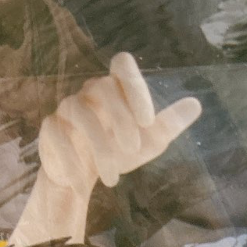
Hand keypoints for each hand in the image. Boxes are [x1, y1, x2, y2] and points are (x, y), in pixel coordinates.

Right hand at [38, 53, 200, 197]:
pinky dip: (71, 161)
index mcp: (116, 88)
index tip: (147, 120)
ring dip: (99, 147)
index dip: (134, 85)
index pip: (122, 63)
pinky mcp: (50, 129)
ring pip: (79, 112)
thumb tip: (196, 104)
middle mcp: (89, 93)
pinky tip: (83, 183)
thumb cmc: (119, 152)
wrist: (84, 177)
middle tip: (134, 150)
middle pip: (102, 87)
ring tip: (113, 179)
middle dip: (120, 120)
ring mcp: (67, 109)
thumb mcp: (149, 141)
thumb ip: (169, 124)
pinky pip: (57, 135)